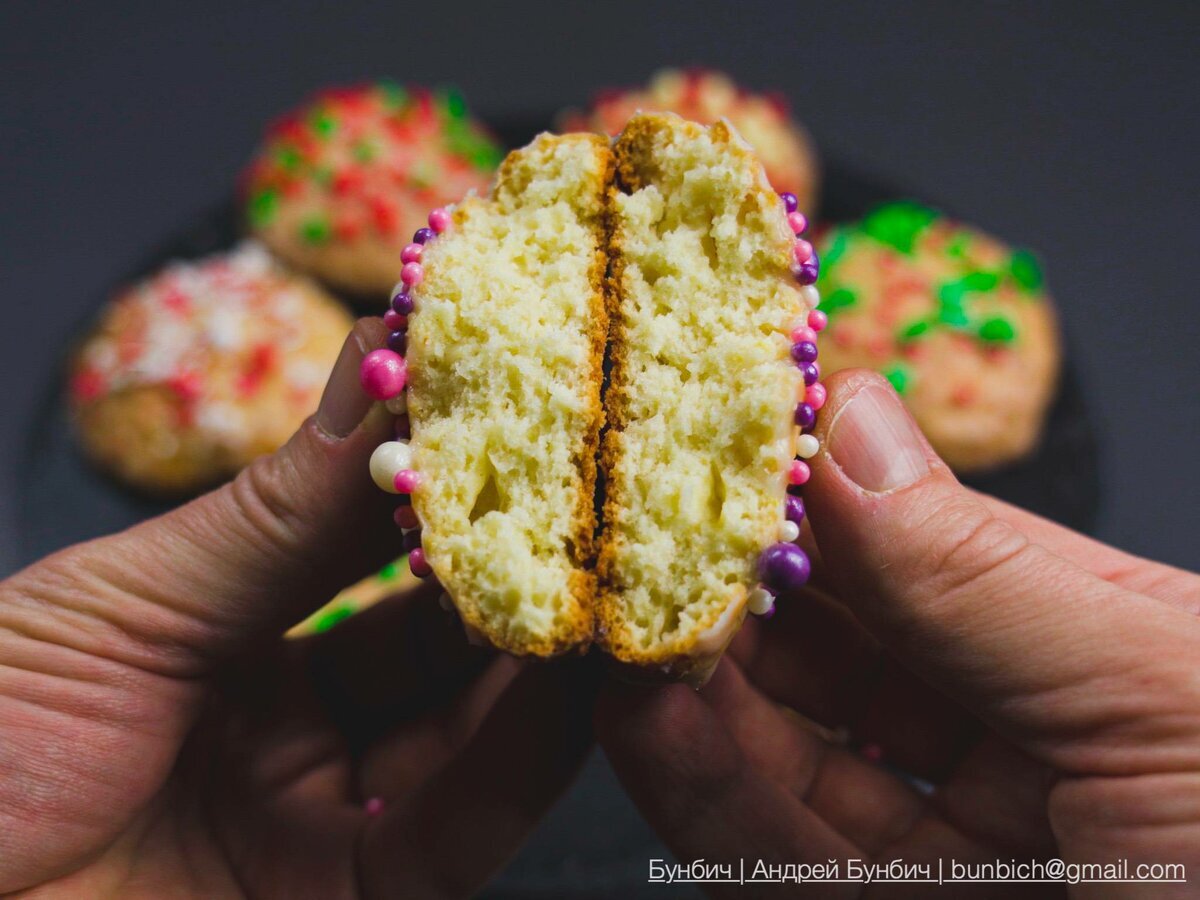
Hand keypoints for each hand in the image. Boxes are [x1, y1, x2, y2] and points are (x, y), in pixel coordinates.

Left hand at [0, 319, 594, 897]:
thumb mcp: (131, 601)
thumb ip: (282, 507)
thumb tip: (387, 356)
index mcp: (226, 628)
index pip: (369, 546)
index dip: (445, 481)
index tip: (522, 411)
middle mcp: (290, 719)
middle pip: (439, 637)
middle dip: (518, 566)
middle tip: (596, 493)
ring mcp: (324, 814)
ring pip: (472, 732)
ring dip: (545, 658)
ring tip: (612, 579)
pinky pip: (459, 835)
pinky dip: (523, 763)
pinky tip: (572, 689)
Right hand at [598, 369, 1199, 896]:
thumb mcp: (1163, 699)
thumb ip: (982, 570)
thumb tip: (850, 423)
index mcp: (1101, 654)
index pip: (930, 550)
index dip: (826, 496)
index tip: (726, 444)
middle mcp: (1019, 746)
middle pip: (841, 647)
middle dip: (740, 590)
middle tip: (650, 538)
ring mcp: (949, 848)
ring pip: (787, 748)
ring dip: (696, 685)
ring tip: (628, 625)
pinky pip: (770, 849)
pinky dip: (699, 782)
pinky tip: (647, 716)